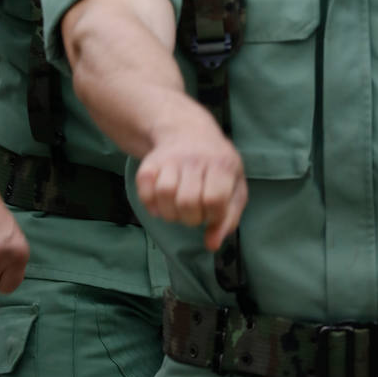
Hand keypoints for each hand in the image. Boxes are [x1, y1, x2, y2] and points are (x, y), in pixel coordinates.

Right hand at [136, 117, 246, 250]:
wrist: (188, 131)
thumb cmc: (216, 167)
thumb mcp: (234, 189)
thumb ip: (228, 219)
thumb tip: (211, 245)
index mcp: (222, 164)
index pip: (214, 200)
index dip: (212, 216)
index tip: (212, 213)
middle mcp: (195, 158)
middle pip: (187, 202)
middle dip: (191, 218)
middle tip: (195, 211)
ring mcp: (171, 158)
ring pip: (164, 193)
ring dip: (170, 213)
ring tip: (178, 208)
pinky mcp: (150, 161)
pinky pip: (144, 188)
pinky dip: (150, 203)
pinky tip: (161, 203)